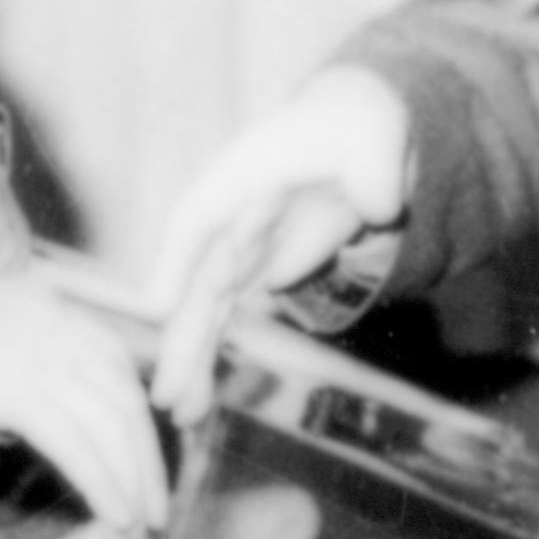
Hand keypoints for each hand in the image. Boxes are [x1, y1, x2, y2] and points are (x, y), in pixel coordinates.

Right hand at [0, 256, 168, 532]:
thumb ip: (10, 368)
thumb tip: (25, 417)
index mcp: (50, 310)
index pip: (114, 366)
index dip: (135, 415)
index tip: (145, 455)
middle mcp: (57, 327)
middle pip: (123, 397)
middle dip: (145, 456)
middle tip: (157, 503)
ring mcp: (40, 355)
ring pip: (110, 424)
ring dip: (133, 479)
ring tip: (142, 521)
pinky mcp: (17, 389)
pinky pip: (77, 444)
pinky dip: (103, 483)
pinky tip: (115, 515)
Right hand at [146, 66, 410, 424]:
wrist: (357, 130)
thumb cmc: (356, 126)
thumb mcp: (375, 135)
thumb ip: (376, 168)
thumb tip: (381, 204)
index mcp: (247, 173)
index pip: (200, 214)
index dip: (176, 258)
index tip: (158, 305)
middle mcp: (231, 215)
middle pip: (199, 278)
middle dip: (183, 333)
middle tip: (167, 392)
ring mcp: (240, 246)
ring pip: (207, 308)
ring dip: (191, 358)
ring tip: (180, 413)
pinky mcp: (257, 270)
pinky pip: (227, 319)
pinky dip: (212, 356)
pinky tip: (199, 402)